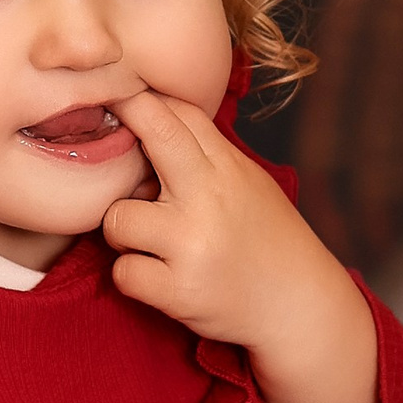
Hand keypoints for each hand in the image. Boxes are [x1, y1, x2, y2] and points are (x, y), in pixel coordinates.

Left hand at [100, 93, 379, 402]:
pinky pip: (123, 273)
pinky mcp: (180, 291)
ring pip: (118, 217)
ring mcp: (194, 245)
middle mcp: (211, 199)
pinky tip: (158, 275)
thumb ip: (204, 151)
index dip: (140, 100)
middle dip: (123, 128)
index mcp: (227, 168)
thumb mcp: (245, 182)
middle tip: (105, 138)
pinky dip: (133, 276)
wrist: (297, 304)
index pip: (179, 113)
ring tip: (149, 241)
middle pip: (154, 137)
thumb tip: (149, 109)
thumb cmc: (263, 238)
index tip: (116, 98)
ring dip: (123, 231)